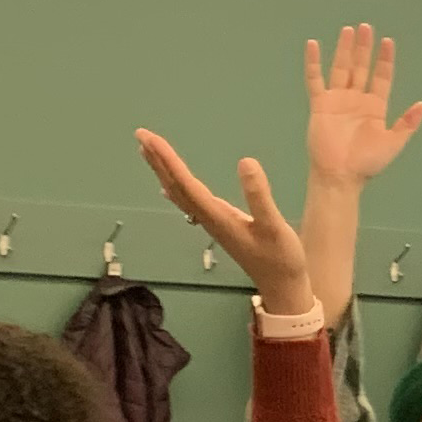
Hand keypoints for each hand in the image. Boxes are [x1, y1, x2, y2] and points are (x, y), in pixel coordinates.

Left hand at [136, 127, 315, 317]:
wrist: (281, 287)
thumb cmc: (281, 259)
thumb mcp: (275, 226)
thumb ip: (259, 196)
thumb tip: (246, 161)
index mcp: (218, 216)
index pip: (186, 183)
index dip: (168, 160)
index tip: (151, 138)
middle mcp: (208, 218)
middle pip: (176, 186)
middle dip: (158, 160)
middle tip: (140, 134)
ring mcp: (212, 223)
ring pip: (179, 193)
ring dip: (163, 171)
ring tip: (148, 150)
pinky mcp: (219, 225)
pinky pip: (188, 202)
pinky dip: (175, 188)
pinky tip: (167, 185)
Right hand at [302, 23, 421, 192]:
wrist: (341, 176)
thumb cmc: (367, 163)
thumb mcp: (394, 142)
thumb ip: (408, 122)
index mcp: (375, 107)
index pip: (381, 77)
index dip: (385, 60)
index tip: (388, 42)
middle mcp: (357, 100)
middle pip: (361, 67)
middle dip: (364, 48)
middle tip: (366, 27)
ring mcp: (338, 100)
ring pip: (341, 68)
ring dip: (345, 50)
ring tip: (348, 30)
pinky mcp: (320, 104)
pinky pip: (315, 79)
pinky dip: (314, 62)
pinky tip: (314, 45)